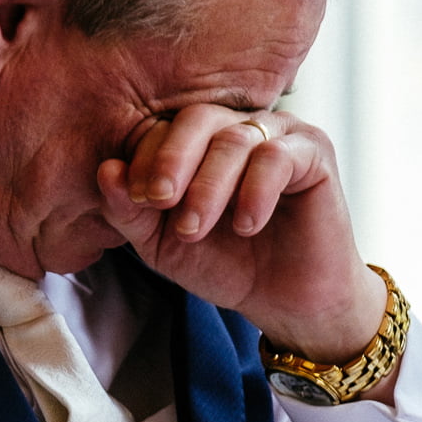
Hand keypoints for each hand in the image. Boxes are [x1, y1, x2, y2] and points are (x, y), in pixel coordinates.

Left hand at [97, 104, 387, 368]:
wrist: (286, 303)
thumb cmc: (227, 266)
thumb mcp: (163, 245)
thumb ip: (130, 211)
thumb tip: (106, 170)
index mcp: (201, 143)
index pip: (165, 127)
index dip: (145, 158)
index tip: (137, 200)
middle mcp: (239, 128)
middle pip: (198, 118)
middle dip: (171, 159)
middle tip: (159, 201)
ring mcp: (280, 135)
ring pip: (234, 138)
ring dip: (208, 185)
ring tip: (195, 229)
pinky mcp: (315, 153)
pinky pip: (277, 155)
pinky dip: (255, 190)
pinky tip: (246, 225)